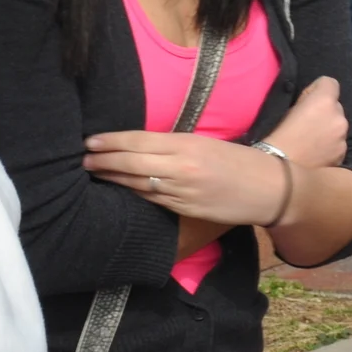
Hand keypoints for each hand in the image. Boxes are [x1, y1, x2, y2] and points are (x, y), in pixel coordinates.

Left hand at [83, 130, 288, 225]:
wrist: (268, 189)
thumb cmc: (239, 161)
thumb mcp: (207, 143)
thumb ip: (175, 144)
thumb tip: (141, 145)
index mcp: (187, 144)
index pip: (139, 141)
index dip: (112, 142)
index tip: (91, 141)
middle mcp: (181, 168)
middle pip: (132, 163)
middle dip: (104, 161)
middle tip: (83, 159)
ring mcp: (182, 192)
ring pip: (138, 184)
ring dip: (113, 178)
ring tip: (95, 173)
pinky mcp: (185, 210)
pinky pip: (152, 200)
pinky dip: (133, 194)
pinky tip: (121, 190)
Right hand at [263, 77, 348, 171]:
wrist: (283, 176)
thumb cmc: (277, 140)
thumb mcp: (286, 111)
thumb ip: (305, 102)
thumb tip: (312, 102)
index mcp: (324, 101)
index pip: (330, 82)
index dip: (318, 90)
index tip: (307, 102)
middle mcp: (339, 117)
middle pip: (336, 107)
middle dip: (325, 113)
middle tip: (308, 125)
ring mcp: (343, 139)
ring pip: (338, 127)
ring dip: (329, 131)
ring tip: (311, 144)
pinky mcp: (343, 157)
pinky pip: (338, 145)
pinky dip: (330, 148)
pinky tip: (316, 156)